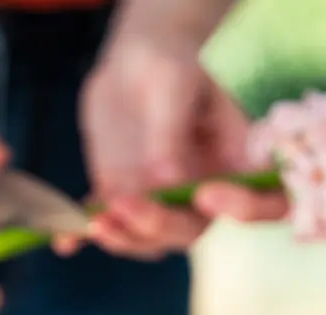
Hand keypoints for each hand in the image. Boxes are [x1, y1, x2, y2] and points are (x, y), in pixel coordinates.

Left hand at [59, 42, 286, 260]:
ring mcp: (163, 204)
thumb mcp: (172, 83)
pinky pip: (108, 226)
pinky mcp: (125, 201)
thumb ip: (170, 132)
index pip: (261, 204)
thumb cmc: (169, 60)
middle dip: (157, 225)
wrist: (135, 61)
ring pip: (148, 240)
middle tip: (125, 205)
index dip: (240, 209)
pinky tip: (64, 242)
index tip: (204, 194)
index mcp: (238, 164)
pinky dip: (84, 235)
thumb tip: (166, 183)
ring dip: (121, 237)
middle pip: (189, 230)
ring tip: (95, 221)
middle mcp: (205, 196)